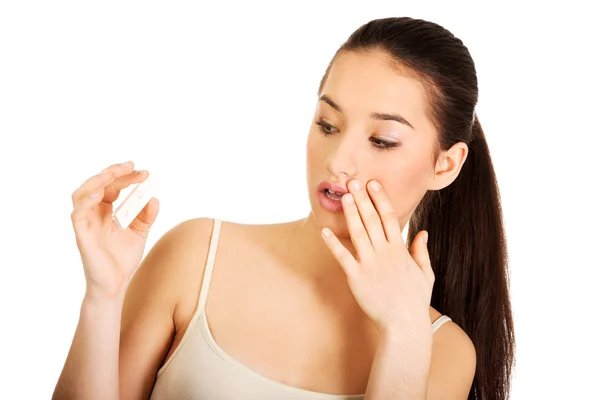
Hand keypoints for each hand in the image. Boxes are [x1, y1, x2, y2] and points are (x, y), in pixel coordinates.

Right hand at [70, 161, 159, 298]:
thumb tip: (154, 198)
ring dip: (97, 181)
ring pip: (82, 194)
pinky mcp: (81, 235)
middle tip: (131, 166)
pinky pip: (78, 214)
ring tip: (113, 173)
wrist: (115, 285)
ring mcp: (86, 224)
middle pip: (98, 185)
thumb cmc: (122, 260)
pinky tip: (101, 194)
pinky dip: (87, 201)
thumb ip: (146, 216)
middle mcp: (93, 214)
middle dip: (113, 172)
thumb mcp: (140, 233)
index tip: (145, 173)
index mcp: (106, 211)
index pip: (113, 187)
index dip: (127, 177)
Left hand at [321, 179, 433, 331]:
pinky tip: (324, 231)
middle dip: (363, 199)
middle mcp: (384, 253)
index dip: (380, 199)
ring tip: (343, 197)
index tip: (373, 184)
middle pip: (371, 220)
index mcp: (400, 250)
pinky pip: (343, 257)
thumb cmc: (414, 300)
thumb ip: (421, 251)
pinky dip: (333, 244)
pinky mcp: (356, 277)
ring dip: (350, 214)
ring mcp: (369, 264)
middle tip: (353, 181)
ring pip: (358, 233)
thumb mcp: (425, 274)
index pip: (389, 217)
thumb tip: (422, 232)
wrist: (403, 324)